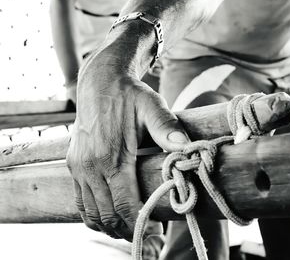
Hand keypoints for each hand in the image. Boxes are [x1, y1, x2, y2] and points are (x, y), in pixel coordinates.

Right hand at [66, 51, 189, 240]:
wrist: (100, 83)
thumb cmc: (130, 96)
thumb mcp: (152, 107)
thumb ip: (167, 129)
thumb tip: (187, 147)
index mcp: (111, 157)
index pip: (126, 204)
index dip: (142, 222)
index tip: (156, 230)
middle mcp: (90, 167)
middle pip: (108, 215)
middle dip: (127, 229)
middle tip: (145, 235)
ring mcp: (79, 167)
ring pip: (91, 213)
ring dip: (109, 226)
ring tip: (128, 230)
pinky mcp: (73, 165)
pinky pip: (79, 201)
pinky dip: (93, 215)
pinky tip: (107, 217)